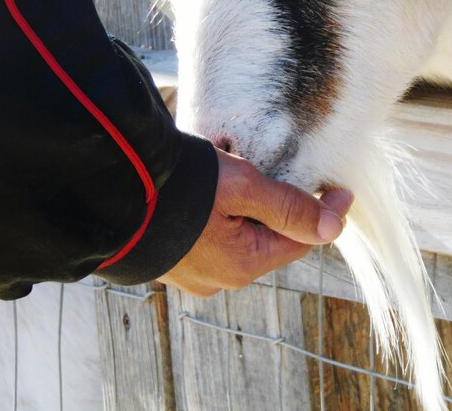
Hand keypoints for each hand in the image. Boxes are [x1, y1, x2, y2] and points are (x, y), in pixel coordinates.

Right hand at [159, 149, 352, 295]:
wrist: (109, 188)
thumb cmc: (177, 187)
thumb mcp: (241, 187)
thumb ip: (287, 207)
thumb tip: (334, 227)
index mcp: (241, 265)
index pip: (299, 240)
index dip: (324, 214)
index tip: (341, 189)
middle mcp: (220, 277)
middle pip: (269, 240)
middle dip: (283, 210)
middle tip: (291, 175)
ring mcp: (193, 270)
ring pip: (240, 237)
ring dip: (251, 212)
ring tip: (248, 180)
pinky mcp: (173, 256)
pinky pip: (214, 236)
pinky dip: (225, 216)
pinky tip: (216, 193)